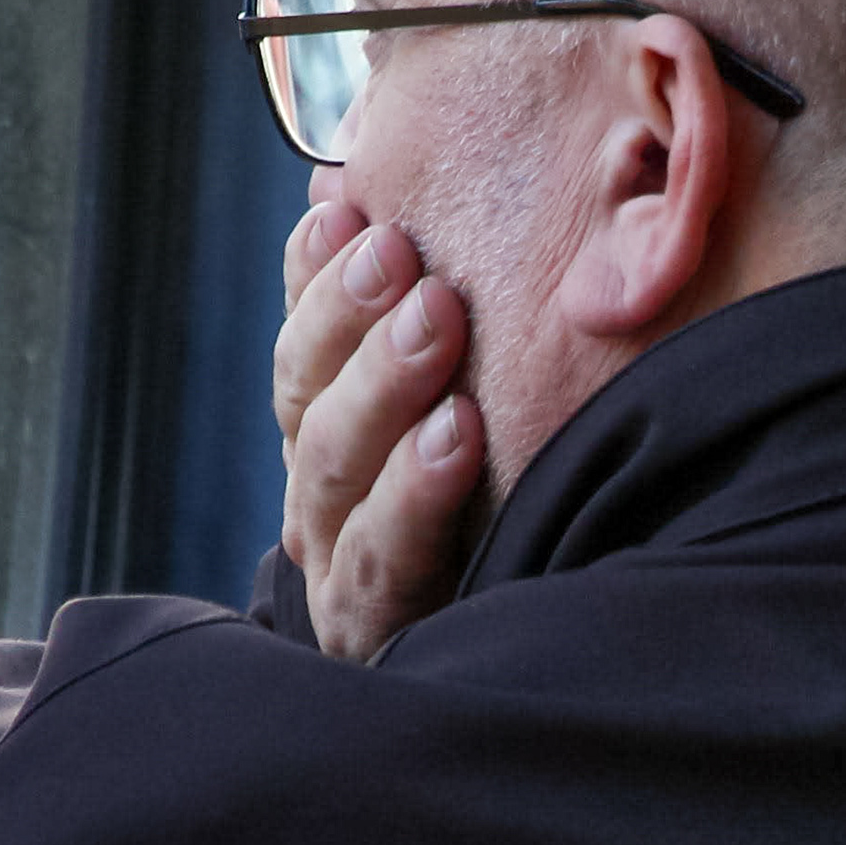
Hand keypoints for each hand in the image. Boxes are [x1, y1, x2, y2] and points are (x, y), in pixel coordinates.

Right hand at [274, 199, 482, 659]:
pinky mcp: (380, 630)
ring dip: (380, 385)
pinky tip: (455, 434)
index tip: (348, 208)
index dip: (315, 276)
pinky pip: (384, 558)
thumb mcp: (476, 384)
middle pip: (306, 395)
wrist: (540, 664)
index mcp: (338, 428)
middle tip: (401, 254)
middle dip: (347, 315)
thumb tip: (351, 180)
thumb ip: (415, 292)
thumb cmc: (514, 495)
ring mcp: (344, 564)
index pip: (305, 342)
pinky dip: (414, 492)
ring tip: (434, 322)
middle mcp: (328, 494)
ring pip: (334, 466)